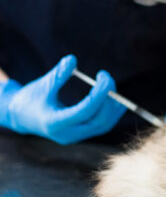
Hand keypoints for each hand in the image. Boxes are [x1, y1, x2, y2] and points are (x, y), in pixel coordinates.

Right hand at [0, 55, 125, 143]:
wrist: (21, 117)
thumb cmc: (31, 98)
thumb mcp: (42, 85)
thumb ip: (58, 74)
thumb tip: (73, 59)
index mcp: (55, 123)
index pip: (85, 111)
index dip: (99, 94)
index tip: (104, 77)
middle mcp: (68, 134)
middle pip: (99, 121)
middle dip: (109, 99)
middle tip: (107, 78)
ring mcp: (75, 137)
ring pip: (103, 125)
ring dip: (113, 107)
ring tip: (110, 85)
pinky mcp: (80, 134)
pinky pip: (102, 126)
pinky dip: (110, 112)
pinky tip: (112, 96)